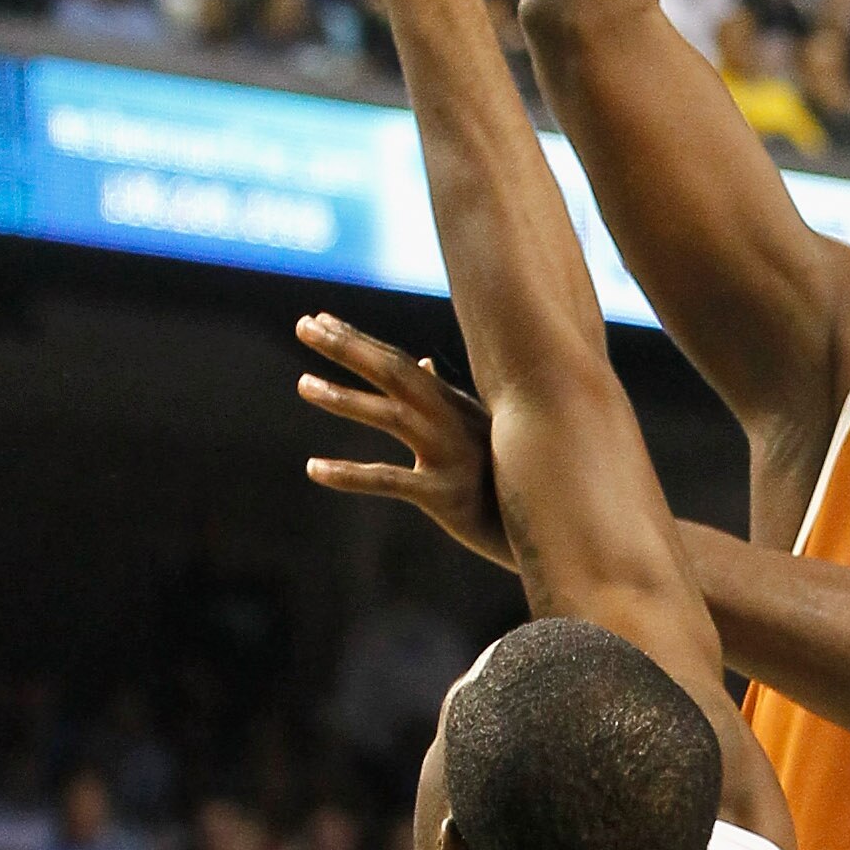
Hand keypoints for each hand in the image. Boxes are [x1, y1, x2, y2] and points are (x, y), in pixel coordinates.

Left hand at [296, 315, 510, 564]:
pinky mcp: (444, 494)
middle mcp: (451, 421)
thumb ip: (445, 397)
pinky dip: (350, 474)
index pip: (397, 364)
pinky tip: (313, 467)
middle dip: (348, 348)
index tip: (319, 320)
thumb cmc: (507, 481)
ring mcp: (449, 455)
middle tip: (304, 325)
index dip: (357, 341)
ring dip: (346, 398)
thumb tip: (423, 364)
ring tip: (303, 384)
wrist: (547, 529)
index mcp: (452, 406)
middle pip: (393, 374)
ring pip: (391, 417)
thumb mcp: (476, 431)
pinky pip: (390, 480)